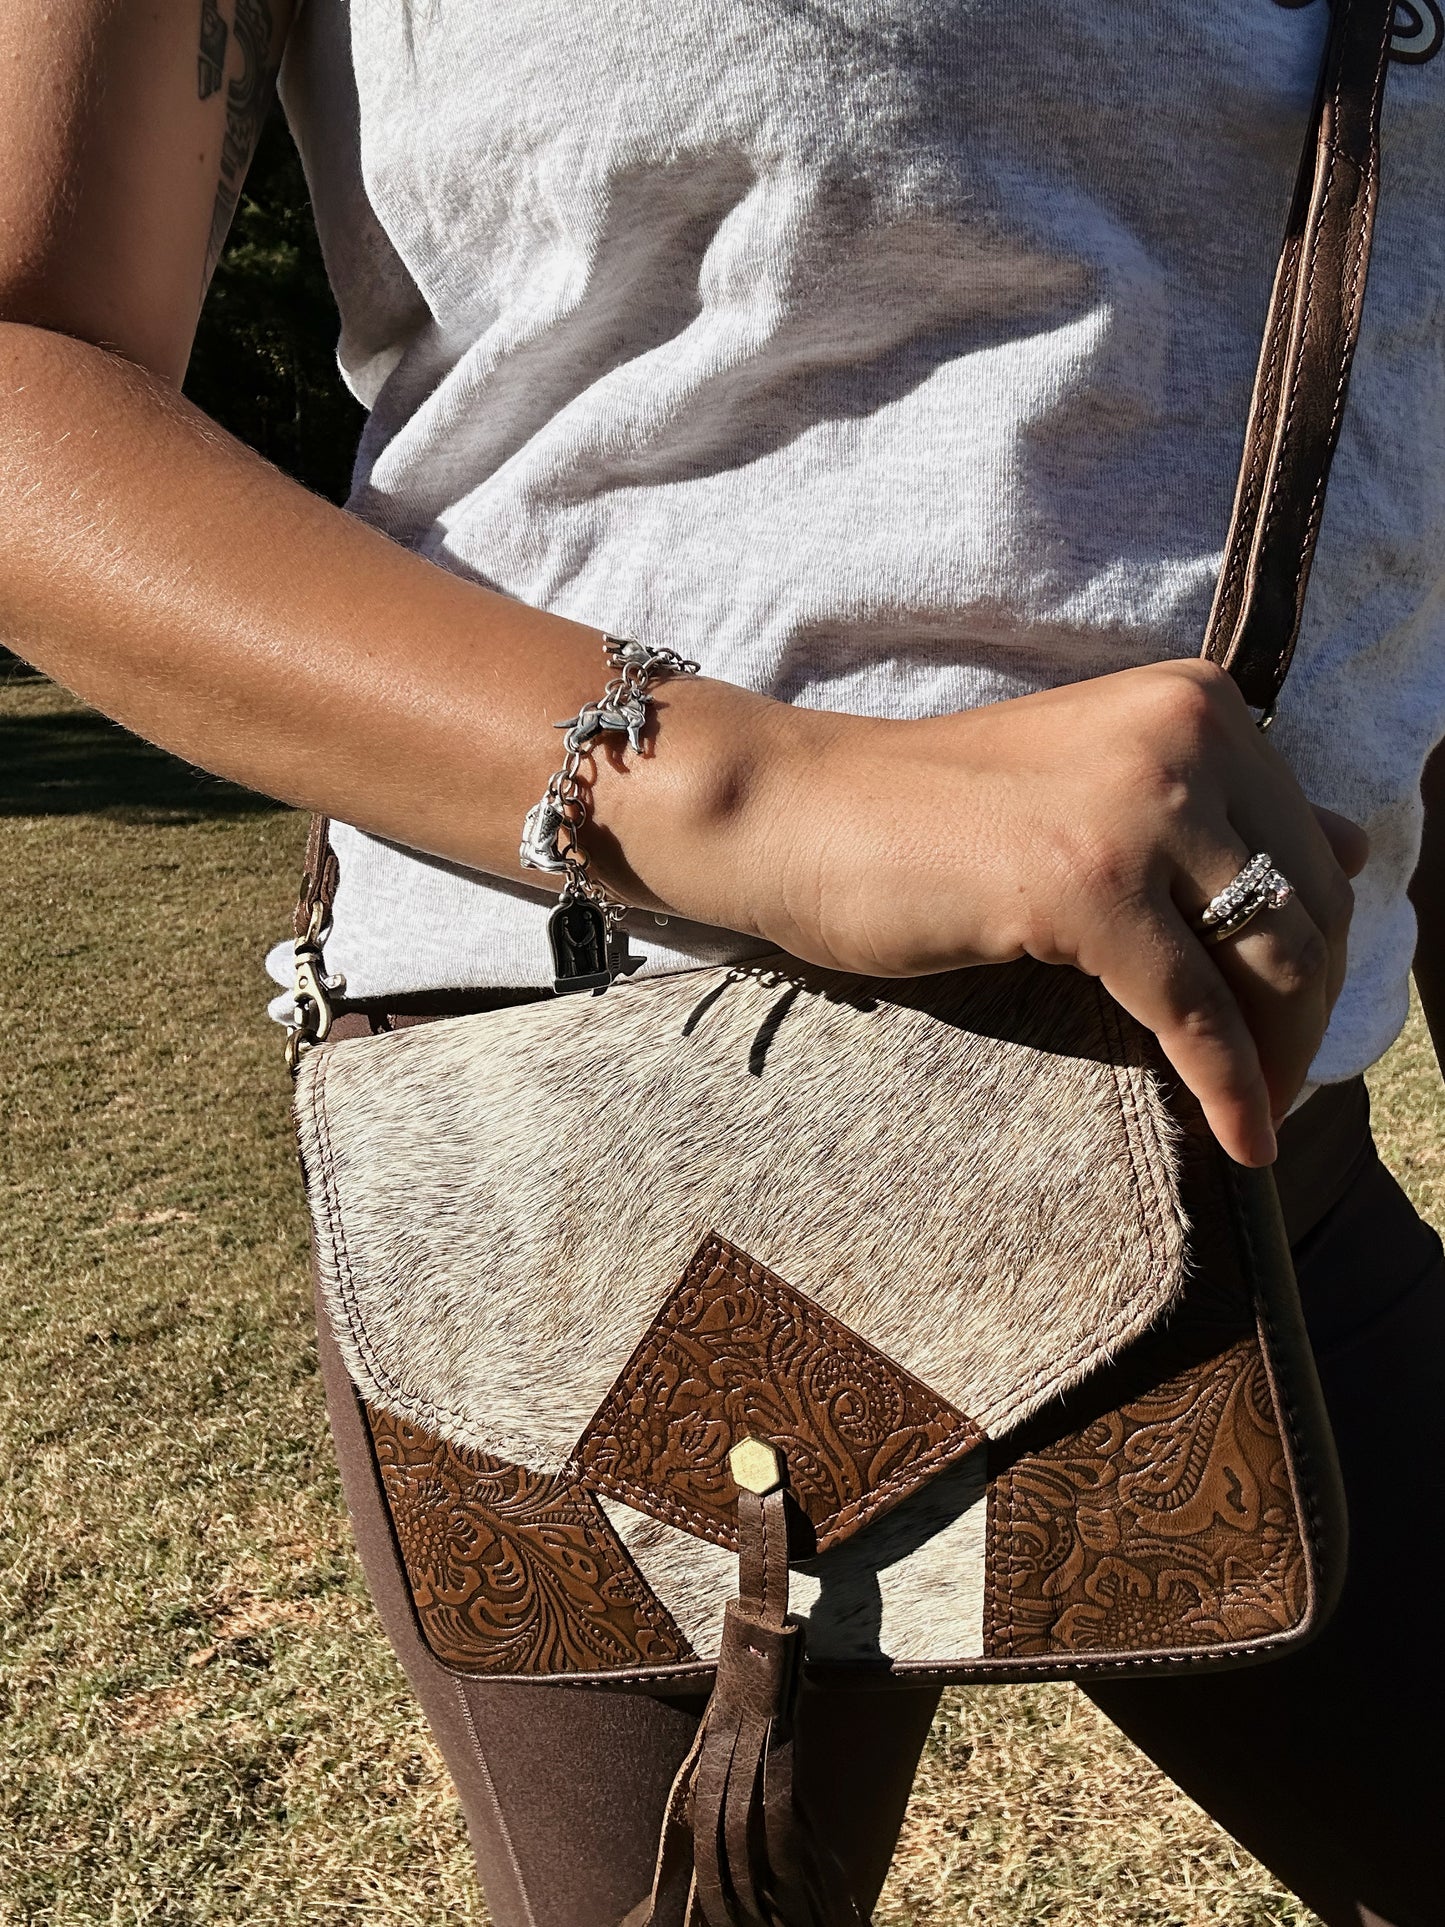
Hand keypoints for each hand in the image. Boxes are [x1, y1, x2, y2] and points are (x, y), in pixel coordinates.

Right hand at [740, 661, 1366, 1167]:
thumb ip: (1223, 809)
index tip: (1287, 1021)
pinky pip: (1195, 1013)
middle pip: (1307, 907)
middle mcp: (1186, 736)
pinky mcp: (1086, 886)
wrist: (798, 813)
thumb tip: (1360, 847)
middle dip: (1304, 1013)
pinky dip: (1229, 1087)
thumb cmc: (929, 813)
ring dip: (1282, 1059)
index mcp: (1196, 703)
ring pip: (1272, 962)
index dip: (1313, 949)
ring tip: (1258, 1119)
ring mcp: (1138, 807)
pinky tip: (1239, 1140)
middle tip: (1279, 1088)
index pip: (1307, 847)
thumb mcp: (1096, 787)